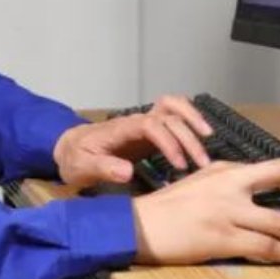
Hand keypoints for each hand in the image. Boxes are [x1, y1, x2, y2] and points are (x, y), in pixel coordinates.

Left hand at [52, 94, 213, 189]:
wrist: (71, 147)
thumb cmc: (76, 158)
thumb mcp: (82, 167)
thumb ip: (103, 168)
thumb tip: (127, 172)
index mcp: (121, 129)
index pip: (150, 125)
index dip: (168, 142)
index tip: (180, 164)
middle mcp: (135, 121)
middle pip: (168, 117)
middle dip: (188, 137)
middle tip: (202, 163)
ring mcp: (143, 122)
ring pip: (173, 106)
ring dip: (192, 118)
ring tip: (209, 138)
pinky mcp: (150, 129)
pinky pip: (172, 113)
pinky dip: (188, 116)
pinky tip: (200, 132)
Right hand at [131, 158, 279, 265]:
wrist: (136, 226)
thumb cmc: (164, 210)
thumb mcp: (198, 184)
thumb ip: (228, 187)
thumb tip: (258, 201)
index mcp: (226, 170)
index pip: (276, 167)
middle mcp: (230, 184)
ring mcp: (227, 210)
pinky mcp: (222, 237)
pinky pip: (264, 247)